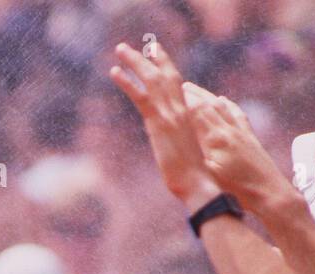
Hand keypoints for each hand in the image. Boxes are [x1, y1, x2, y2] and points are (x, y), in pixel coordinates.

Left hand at [110, 42, 218, 209]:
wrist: (199, 184)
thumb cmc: (195, 176)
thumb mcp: (186, 152)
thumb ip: (178, 140)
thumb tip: (171, 142)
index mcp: (188, 114)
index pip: (176, 82)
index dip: (165, 65)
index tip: (155, 52)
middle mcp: (181, 109)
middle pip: (164, 74)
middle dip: (148, 57)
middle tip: (132, 47)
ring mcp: (171, 114)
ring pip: (152, 79)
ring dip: (135, 61)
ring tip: (120, 49)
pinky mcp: (160, 123)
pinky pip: (141, 97)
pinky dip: (127, 82)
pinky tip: (115, 72)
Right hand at [183, 81, 292, 213]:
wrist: (271, 195)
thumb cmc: (239, 191)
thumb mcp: (212, 177)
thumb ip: (197, 156)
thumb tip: (181, 143)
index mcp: (217, 141)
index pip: (198, 113)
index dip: (185, 100)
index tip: (173, 90)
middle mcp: (230, 131)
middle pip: (209, 105)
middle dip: (193, 94)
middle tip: (179, 84)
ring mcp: (242, 133)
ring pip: (222, 107)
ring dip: (207, 96)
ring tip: (195, 89)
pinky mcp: (251, 138)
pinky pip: (237, 114)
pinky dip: (227, 105)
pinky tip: (223, 100)